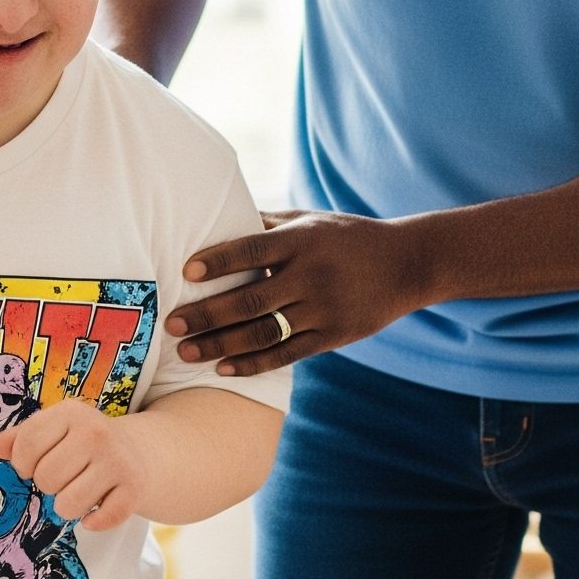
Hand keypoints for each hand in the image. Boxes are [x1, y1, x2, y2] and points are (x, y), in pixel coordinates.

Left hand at [0, 404, 143, 530]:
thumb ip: (21, 438)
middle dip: (47, 485)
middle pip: (46, 478)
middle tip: (62, 478)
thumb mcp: (54, 429)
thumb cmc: (84, 442)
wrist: (139, 451)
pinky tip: (98, 506)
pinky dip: (94, 522)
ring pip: (68, 504)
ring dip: (67, 506)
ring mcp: (117, 460)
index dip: (22, 463)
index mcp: (71, 412)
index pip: (27, 444)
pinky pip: (101, 520)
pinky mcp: (134, 487)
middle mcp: (96, 433)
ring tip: (78, 491)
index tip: (33, 465)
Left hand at [170, 209, 431, 375]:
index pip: (252, 250)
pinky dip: (252, 364)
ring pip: (263, 332)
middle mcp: (310, 276)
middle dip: (207, 313)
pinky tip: (222, 368)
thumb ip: (268, 221)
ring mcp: (322, 309)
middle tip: (171, 322)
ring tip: (186, 351)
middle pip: (250, 299)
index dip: (219, 261)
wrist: (406, 264)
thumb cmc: (347, 236)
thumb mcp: (311, 219)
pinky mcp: (332, 336)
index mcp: (302, 241)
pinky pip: (286, 354)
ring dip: (220, 344)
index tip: (186, 272)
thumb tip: (219, 211)